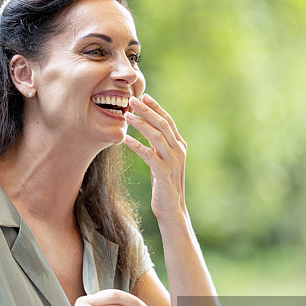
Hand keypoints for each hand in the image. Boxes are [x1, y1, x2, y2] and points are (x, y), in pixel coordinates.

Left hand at [123, 94, 186, 221]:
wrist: (172, 209)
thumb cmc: (164, 184)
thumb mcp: (163, 161)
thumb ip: (158, 146)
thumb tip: (146, 130)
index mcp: (180, 145)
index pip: (168, 120)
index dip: (155, 107)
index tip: (143, 96)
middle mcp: (179, 150)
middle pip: (162, 124)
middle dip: (146, 110)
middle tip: (131, 99)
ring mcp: (173, 161)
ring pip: (156, 135)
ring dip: (140, 123)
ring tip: (126, 115)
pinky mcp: (164, 172)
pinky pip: (148, 154)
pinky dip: (136, 145)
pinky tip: (125, 139)